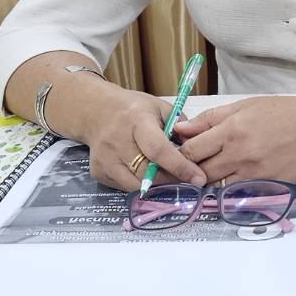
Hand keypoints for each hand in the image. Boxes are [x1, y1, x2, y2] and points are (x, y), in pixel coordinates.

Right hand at [85, 89, 205, 191]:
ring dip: (158, 186)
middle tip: (190, 181)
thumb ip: (180, 127)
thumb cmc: (135, 110)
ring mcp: (105, 159)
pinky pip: (125, 187)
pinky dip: (142, 186)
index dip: (180, 166)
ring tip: (173, 179)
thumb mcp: (160, 108)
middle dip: (173, 180)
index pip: (158, 149)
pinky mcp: (98, 172)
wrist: (97, 112)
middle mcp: (117, 141)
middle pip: (148, 172)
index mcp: (136, 121)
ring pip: (136, 185)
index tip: (199, 177)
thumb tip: (197, 148)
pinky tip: (151, 176)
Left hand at [174, 94, 295, 184]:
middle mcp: (240, 153)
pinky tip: (234, 177)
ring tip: (215, 171)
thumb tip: (181, 129)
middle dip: (193, 169)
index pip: (190, 150)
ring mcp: (254, 173)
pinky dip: (230, 186)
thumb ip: (211, 118)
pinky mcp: (266, 185)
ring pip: (216, 186)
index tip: (183, 153)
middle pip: (200, 172)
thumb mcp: (246, 105)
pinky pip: (237, 192)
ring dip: (211, 180)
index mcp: (233, 129)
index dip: (181, 153)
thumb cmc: (285, 112)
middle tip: (195, 165)